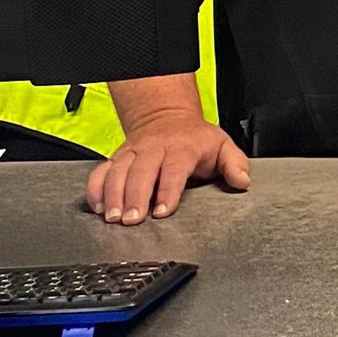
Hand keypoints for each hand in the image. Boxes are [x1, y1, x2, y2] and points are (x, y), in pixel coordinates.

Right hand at [86, 112, 249, 223]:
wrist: (166, 116)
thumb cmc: (195, 138)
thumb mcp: (223, 145)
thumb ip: (235, 164)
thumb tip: (242, 182)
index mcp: (182, 147)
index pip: (174, 169)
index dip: (167, 190)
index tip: (163, 211)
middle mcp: (154, 148)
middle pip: (141, 171)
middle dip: (134, 197)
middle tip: (131, 220)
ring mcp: (132, 152)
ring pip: (118, 171)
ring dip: (112, 195)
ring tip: (112, 217)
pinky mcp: (116, 157)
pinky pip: (100, 171)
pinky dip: (95, 188)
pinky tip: (96, 206)